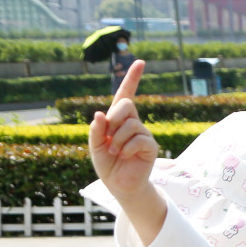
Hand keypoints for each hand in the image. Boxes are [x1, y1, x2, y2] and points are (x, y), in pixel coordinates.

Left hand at [87, 61, 157, 203]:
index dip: (132, 78)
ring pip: (130, 124)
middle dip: (113, 119)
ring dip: (117, 140)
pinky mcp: (150, 147)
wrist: (119, 184)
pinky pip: (138, 139)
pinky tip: (125, 156)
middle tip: (108, 136)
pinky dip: (127, 148)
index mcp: (117, 119)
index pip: (125, 95)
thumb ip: (96, 130)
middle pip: (126, 104)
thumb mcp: (94, 146)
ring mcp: (143, 134)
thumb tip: (100, 114)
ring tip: (116, 152)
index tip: (140, 62)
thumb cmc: (107, 164)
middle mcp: (132, 123)